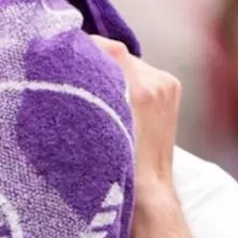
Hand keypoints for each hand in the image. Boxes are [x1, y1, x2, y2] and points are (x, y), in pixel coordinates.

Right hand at [92, 36, 181, 196]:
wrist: (149, 190)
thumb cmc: (117, 168)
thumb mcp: (94, 129)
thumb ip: (90, 90)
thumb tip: (77, 60)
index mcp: (141, 92)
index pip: (111, 49)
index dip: (86, 48)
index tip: (66, 54)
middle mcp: (158, 84)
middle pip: (119, 55)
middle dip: (98, 60)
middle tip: (77, 73)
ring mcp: (168, 86)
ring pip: (130, 63)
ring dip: (113, 70)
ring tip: (98, 89)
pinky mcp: (171, 90)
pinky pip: (143, 72)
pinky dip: (128, 77)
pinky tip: (118, 96)